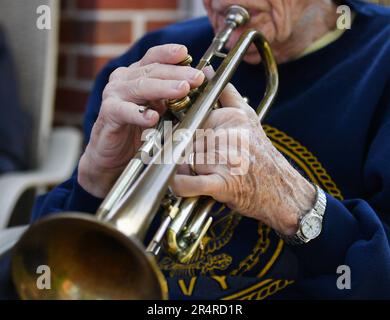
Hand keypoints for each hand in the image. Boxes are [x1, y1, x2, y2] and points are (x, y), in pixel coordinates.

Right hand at [78, 44, 204, 197]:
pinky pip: (124, 111)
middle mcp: (124, 80)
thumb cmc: (137, 130)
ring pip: (140, 86)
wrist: (112, 155)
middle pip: (152, 70)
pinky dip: (139, 114)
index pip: (153, 58)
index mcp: (137, 75)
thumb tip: (198, 84)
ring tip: (182, 89)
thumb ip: (172, 96)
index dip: (169, 54)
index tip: (185, 53)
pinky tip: (152, 117)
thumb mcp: (159, 109)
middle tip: (196, 77)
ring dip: (163, 88)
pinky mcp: (108, 114)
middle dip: (177, 73)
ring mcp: (114, 95)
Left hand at [171, 83, 315, 234]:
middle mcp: (228, 135)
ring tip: (198, 174)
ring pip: (183, 160)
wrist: (282, 191)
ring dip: (183, 169)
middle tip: (192, 161)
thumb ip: (226, 93)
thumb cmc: (260, 156)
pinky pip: (189, 183)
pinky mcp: (224, 184)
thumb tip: (208, 70)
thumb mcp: (247, 118)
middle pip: (185, 140)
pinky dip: (179, 186)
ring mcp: (226, 159)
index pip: (191, 117)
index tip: (183, 138)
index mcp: (231, 118)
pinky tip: (178, 184)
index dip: (182, 129)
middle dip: (181, 151)